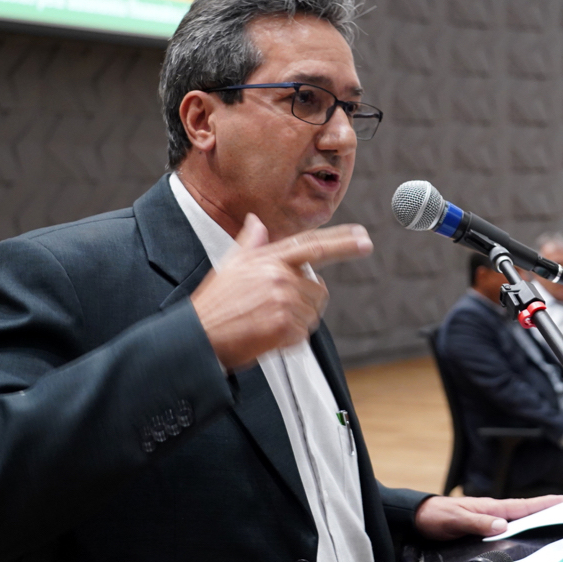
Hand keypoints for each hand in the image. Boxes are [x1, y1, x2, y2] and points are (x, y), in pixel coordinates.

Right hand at [189, 214, 371, 369]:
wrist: (198, 337)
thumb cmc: (214, 304)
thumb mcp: (230, 265)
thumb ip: (250, 243)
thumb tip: (256, 222)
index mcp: (268, 258)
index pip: (314, 245)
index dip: (342, 241)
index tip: (364, 239)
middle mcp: (279, 275)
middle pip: (318, 287)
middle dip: (306, 300)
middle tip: (277, 310)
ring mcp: (283, 300)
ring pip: (313, 313)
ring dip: (296, 321)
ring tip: (266, 321)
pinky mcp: (284, 326)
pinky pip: (304, 333)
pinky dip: (289, 339)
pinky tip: (267, 336)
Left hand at [413, 494, 562, 540]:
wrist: (418, 517)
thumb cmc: (435, 516)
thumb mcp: (455, 520)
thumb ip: (478, 523)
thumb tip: (503, 526)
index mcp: (489, 507)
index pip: (520, 505)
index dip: (542, 503)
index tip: (561, 500)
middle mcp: (491, 511)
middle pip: (523, 510)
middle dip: (544, 509)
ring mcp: (486, 517)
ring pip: (515, 518)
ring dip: (532, 518)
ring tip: (550, 520)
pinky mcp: (480, 525)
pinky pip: (504, 525)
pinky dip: (517, 526)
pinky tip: (521, 533)